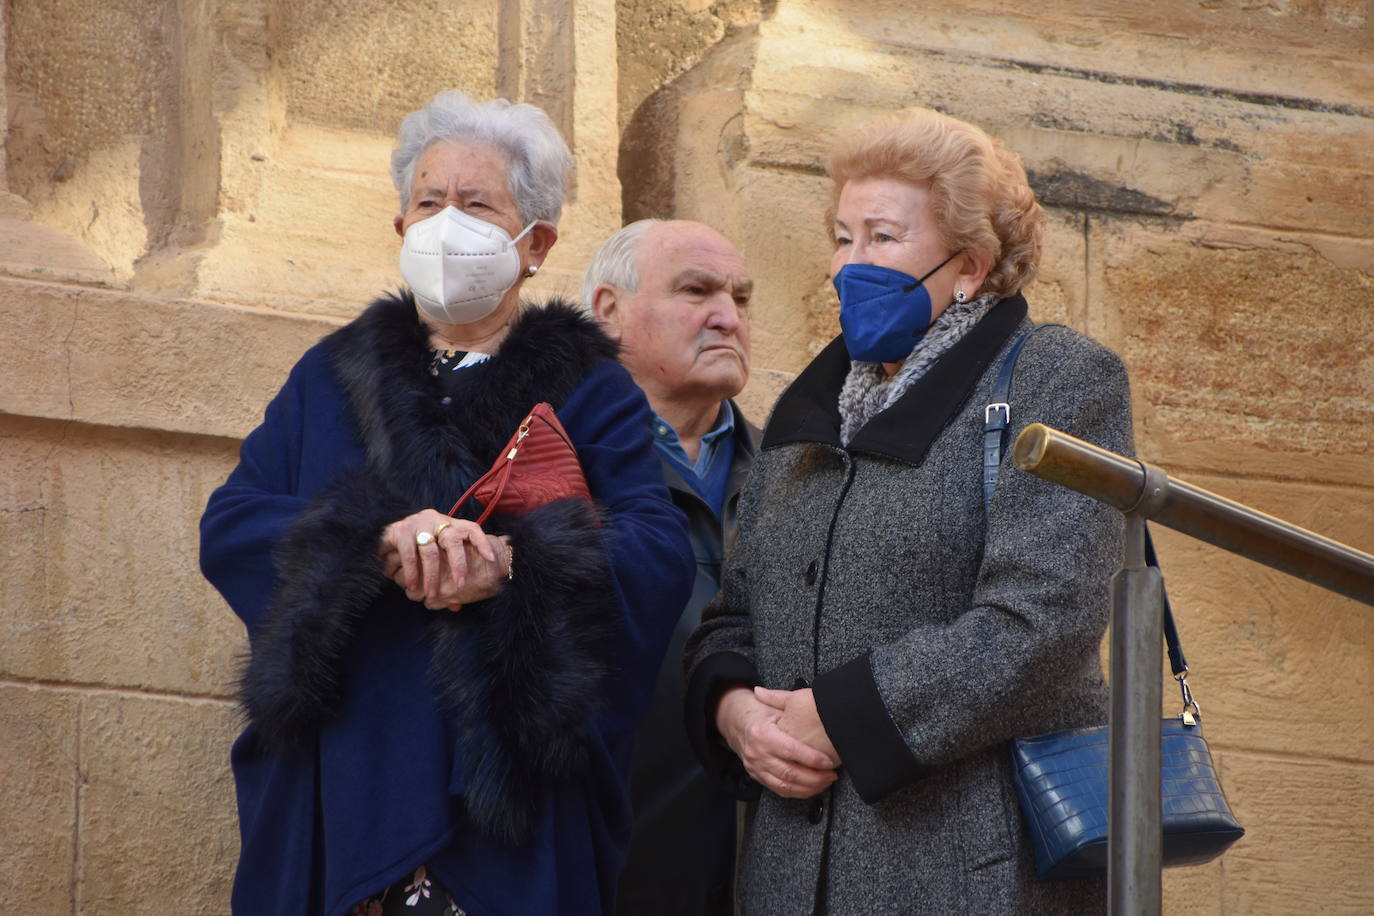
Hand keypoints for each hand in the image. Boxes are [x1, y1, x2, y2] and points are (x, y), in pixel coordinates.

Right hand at [382, 535, 510, 609]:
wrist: (381, 530)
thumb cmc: (415, 548)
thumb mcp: (436, 556)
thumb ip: (446, 577)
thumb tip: (456, 606)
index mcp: (449, 524)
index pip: (471, 529)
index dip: (482, 543)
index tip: (491, 560)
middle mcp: (436, 520)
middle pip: (453, 541)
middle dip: (458, 566)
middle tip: (459, 587)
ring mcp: (418, 523)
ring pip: (430, 551)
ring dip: (431, 575)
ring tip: (431, 594)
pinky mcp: (400, 529)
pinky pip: (408, 552)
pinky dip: (411, 571)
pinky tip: (412, 585)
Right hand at [715, 686, 837, 798]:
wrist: (737, 724)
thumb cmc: (761, 714)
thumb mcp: (774, 707)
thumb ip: (791, 707)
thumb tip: (815, 702)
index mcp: (761, 733)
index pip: (790, 750)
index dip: (812, 758)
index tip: (828, 761)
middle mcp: (756, 753)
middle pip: (789, 772)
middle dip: (815, 777)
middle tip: (831, 774)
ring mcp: (755, 767)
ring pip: (785, 786)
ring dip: (809, 787)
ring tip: (826, 782)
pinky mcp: (757, 777)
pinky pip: (780, 790)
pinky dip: (799, 792)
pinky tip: (813, 788)